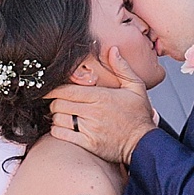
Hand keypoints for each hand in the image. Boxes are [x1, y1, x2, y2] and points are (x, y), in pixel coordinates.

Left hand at [49, 49, 156, 166]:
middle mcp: (93, 112)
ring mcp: (90, 129)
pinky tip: (62, 127)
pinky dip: (57, 130)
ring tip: (60, 114)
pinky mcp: (88, 144)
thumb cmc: (139, 116)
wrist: (145, 143)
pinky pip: (62, 135)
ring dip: (56, 116)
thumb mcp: (136, 87)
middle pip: (59, 104)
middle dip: (54, 102)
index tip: (48, 89)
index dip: (53, 89)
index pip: (67, 90)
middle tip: (56, 101)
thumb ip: (122, 68)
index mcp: (101, 96)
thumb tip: (113, 50)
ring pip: (58, 119)